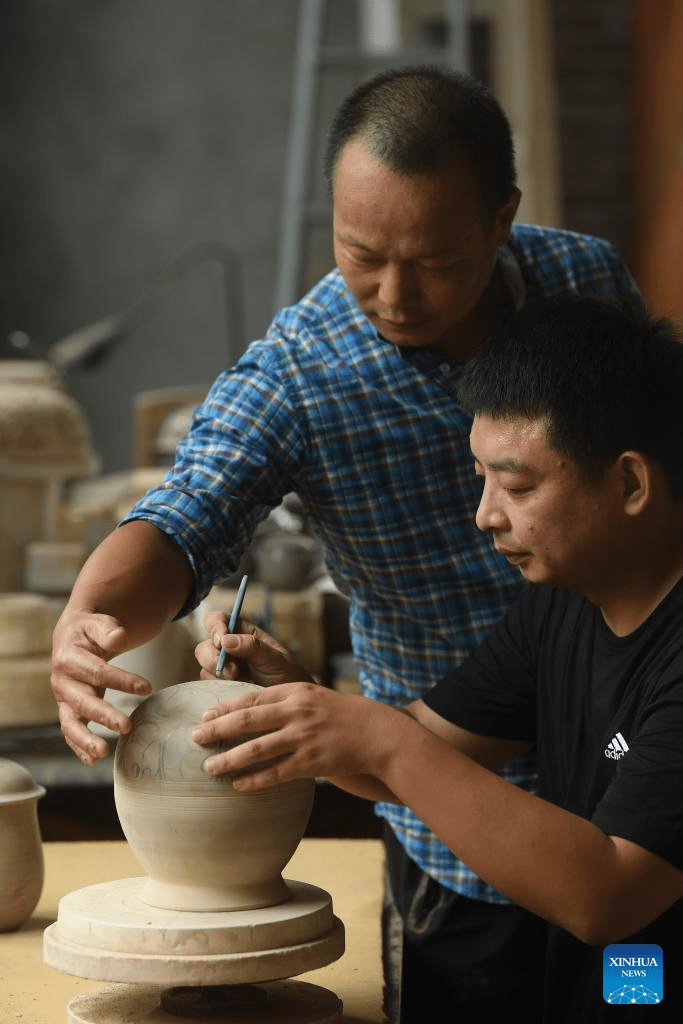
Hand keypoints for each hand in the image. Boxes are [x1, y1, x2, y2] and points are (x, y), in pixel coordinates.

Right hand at [51, 609, 151, 764]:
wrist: (72, 638)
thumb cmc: (89, 630)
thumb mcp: (97, 623)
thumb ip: (107, 630)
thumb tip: (119, 636)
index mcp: (67, 658)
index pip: (97, 672)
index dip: (122, 681)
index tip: (147, 688)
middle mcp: (61, 682)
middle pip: (83, 702)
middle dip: (104, 716)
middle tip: (127, 727)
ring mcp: (64, 699)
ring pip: (70, 723)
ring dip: (85, 740)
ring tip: (104, 752)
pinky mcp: (69, 711)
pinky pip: (71, 731)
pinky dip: (79, 747)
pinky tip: (92, 761)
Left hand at [191, 681, 402, 789]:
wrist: (375, 733)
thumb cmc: (338, 713)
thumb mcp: (310, 695)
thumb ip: (281, 700)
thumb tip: (245, 708)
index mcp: (294, 692)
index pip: (251, 698)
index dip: (224, 707)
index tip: (204, 715)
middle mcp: (296, 712)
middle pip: (247, 721)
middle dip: (217, 730)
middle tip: (195, 738)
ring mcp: (303, 738)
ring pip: (257, 750)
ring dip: (230, 760)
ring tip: (210, 767)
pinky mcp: (310, 762)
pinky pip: (275, 774)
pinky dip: (254, 781)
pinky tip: (238, 786)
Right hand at [195, 615, 315, 685]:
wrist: (286, 700)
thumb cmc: (286, 673)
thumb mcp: (275, 658)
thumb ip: (253, 646)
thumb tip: (225, 640)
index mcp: (241, 632)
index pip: (218, 619)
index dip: (215, 627)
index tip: (221, 641)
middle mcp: (228, 648)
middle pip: (204, 646)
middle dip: (213, 659)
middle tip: (233, 672)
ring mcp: (222, 667)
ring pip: (204, 667)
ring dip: (219, 675)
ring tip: (242, 682)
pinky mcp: (220, 685)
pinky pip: (209, 685)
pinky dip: (220, 688)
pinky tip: (238, 689)